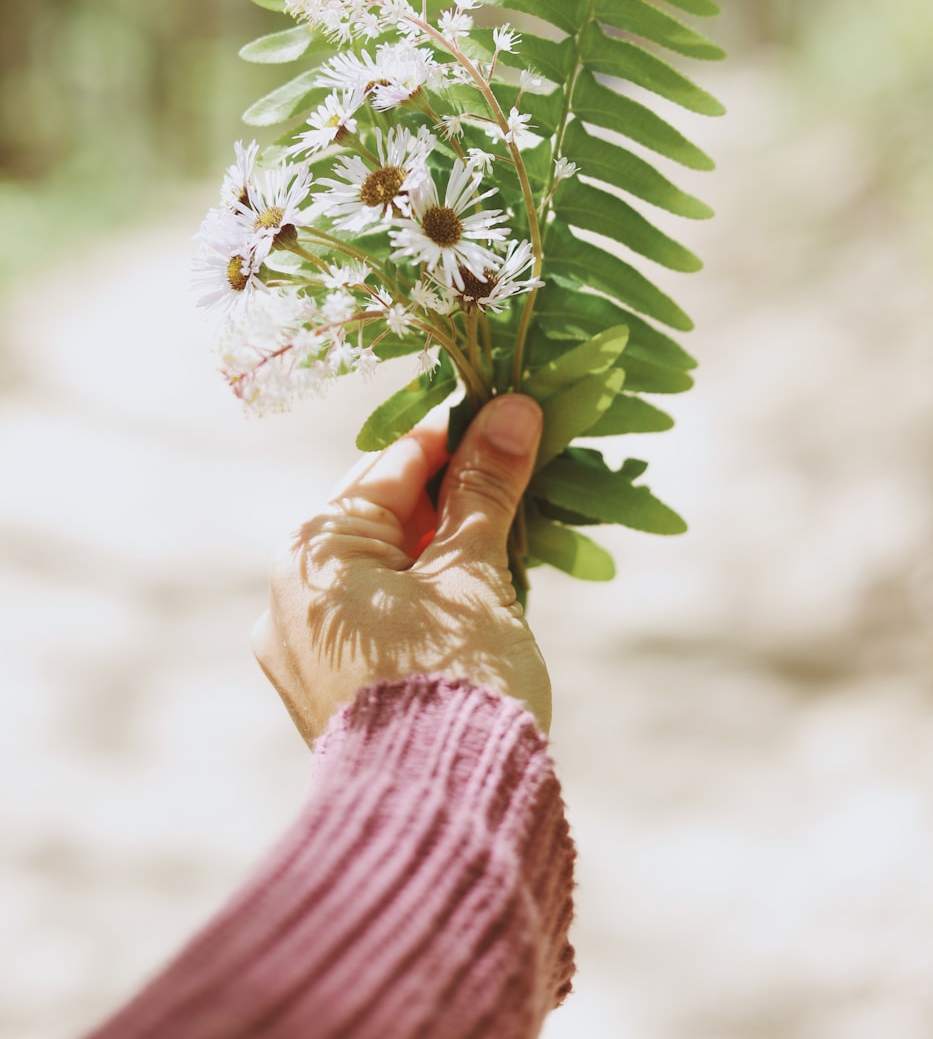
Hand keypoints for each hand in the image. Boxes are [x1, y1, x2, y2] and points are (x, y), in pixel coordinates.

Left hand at [251, 394, 550, 741]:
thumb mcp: (475, 573)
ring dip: (447, 552)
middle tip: (523, 480)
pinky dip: (428, 601)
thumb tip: (512, 408)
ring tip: (512, 543)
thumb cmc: (456, 680)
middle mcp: (291, 596)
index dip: (457, 440)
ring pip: (386, 572)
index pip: (392, 466)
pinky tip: (481, 601)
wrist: (439, 817)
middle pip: (385, 518)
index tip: (511, 420)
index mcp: (312, 552)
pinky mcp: (331, 694)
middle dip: (456, 499)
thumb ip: (487, 488)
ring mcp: (305, 652)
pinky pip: (380, 620)